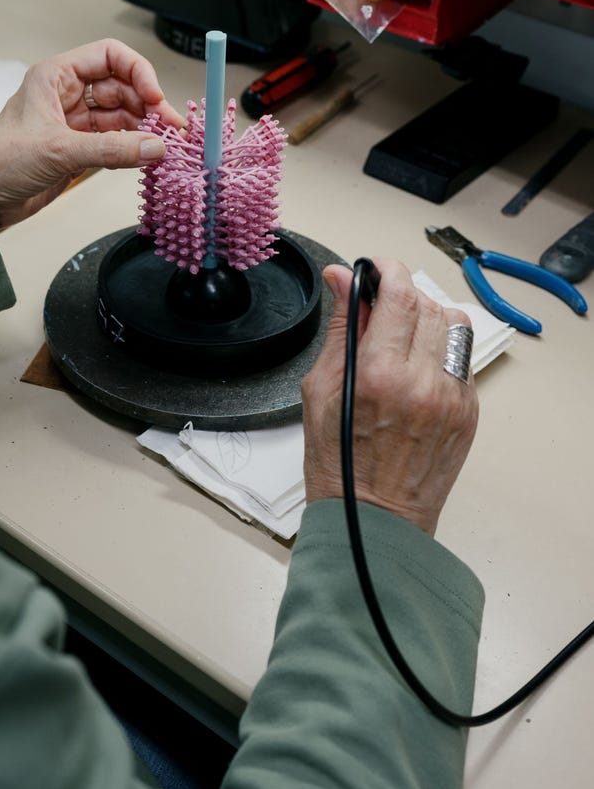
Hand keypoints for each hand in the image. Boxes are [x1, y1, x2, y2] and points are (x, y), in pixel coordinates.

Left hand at [0, 38, 183, 230]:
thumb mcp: (58, 151)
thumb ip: (111, 149)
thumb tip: (155, 146)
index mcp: (56, 76)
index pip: (109, 55)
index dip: (137, 72)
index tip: (155, 97)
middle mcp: (67, 94)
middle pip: (122, 87)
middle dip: (148, 105)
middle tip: (171, 128)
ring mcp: (74, 122)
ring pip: (121, 116)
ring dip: (144, 129)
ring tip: (165, 146)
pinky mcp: (78, 149)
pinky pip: (115, 142)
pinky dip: (133, 148)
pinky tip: (148, 157)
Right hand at [301, 259, 478, 535]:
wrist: (375, 519)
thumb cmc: (340, 464)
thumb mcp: (319, 389)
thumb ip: (339, 328)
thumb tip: (343, 281)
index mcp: (381, 376)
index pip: (398, 295)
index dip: (386, 270)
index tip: (373, 269)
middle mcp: (423, 382)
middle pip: (426, 304)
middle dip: (400, 295)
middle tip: (376, 307)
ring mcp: (453, 397)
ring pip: (453, 325)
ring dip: (425, 319)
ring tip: (399, 337)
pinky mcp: (468, 410)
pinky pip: (461, 358)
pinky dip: (438, 350)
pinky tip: (413, 368)